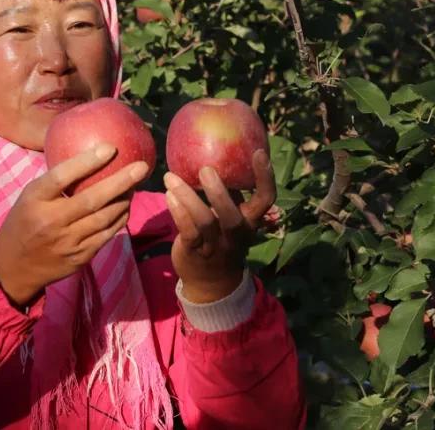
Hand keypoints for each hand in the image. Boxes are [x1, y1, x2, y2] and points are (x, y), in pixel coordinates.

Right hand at [0, 144, 146, 306]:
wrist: (13, 268)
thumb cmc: (24, 222)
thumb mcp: (29, 197)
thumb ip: (55, 181)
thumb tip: (89, 155)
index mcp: (35, 200)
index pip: (62, 177)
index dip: (88, 161)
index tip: (111, 148)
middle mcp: (51, 221)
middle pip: (92, 199)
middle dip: (121, 181)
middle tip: (142, 167)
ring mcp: (67, 242)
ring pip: (105, 219)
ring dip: (124, 200)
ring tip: (136, 185)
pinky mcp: (79, 257)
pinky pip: (106, 235)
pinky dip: (119, 219)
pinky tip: (125, 207)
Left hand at [163, 149, 275, 302]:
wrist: (211, 283)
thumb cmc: (221, 239)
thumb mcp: (232, 219)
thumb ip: (231, 195)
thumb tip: (222, 158)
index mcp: (250, 222)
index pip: (265, 200)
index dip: (265, 177)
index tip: (258, 152)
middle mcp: (236, 235)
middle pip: (232, 216)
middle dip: (219, 193)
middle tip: (205, 169)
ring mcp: (216, 247)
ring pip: (204, 222)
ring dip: (187, 198)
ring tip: (170, 177)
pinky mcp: (196, 253)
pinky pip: (187, 231)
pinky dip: (177, 212)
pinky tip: (169, 195)